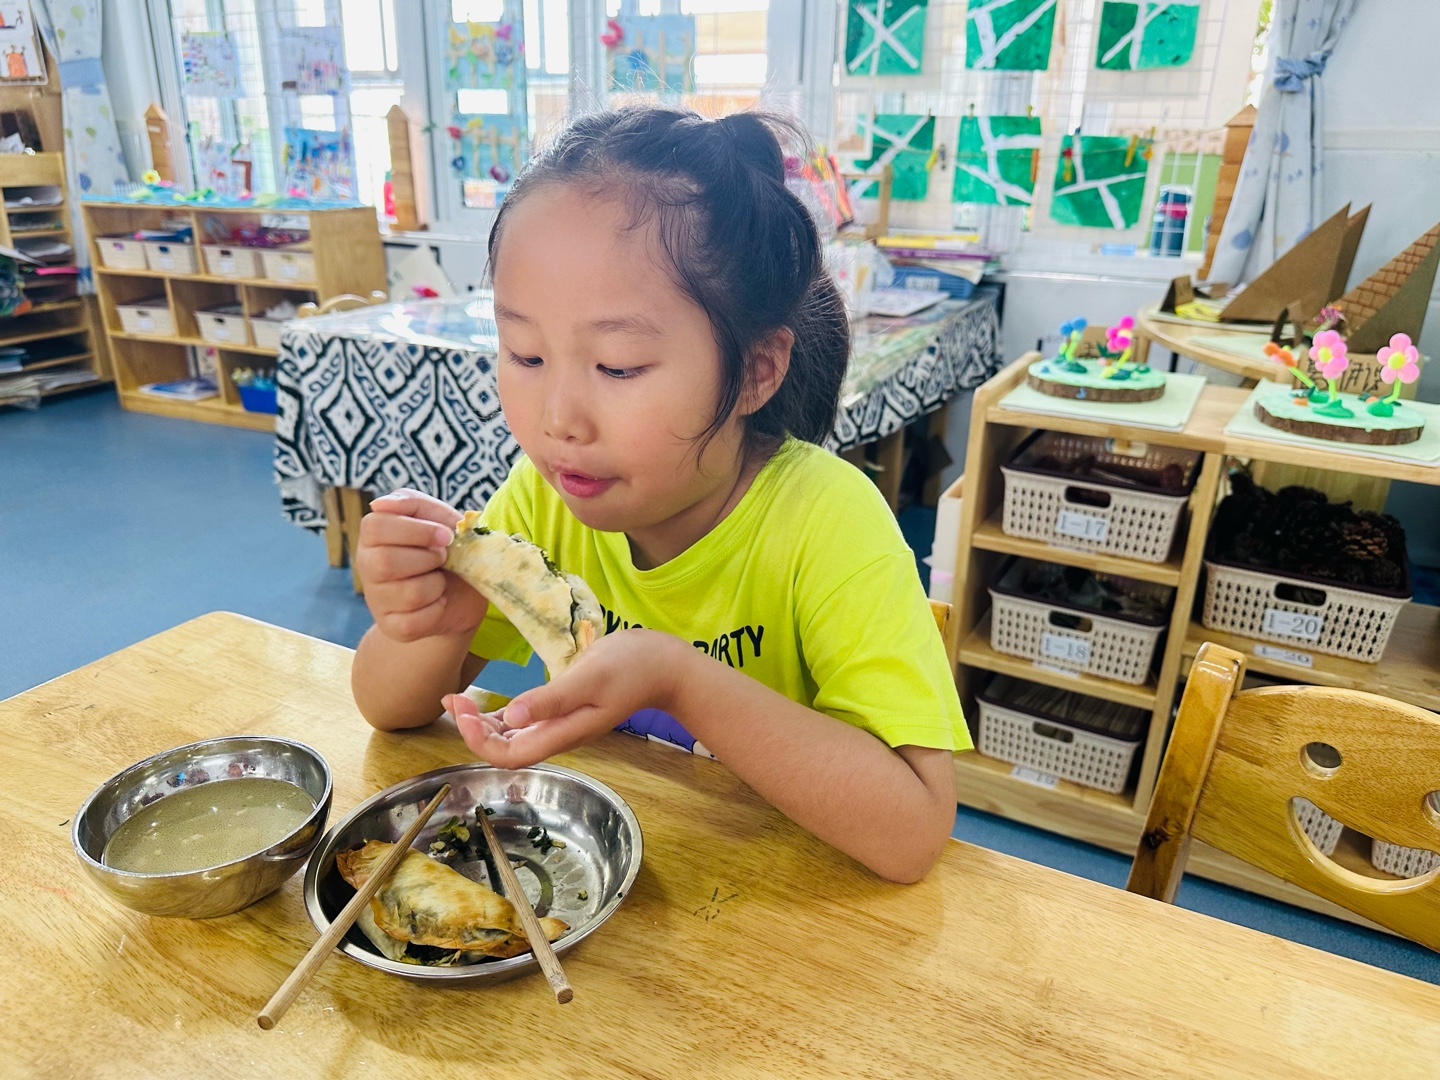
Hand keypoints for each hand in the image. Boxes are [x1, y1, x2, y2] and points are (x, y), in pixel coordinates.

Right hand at [356, 489, 487, 641]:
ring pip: (408, 592)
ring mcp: (377, 599)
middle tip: (442, 558)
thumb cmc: (448, 551)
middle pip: (385, 562)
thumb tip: (380, 503)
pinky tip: (438, 602)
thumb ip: (415, 505)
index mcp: (374, 535)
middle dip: (427, 558)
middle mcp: (367, 566)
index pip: (375, 526)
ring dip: (436, 584)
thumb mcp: (440, 520)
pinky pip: (416, 620)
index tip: (445, 535)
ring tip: (440, 580)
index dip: (416, 530)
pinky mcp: (393, 627)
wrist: (463, 594)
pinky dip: (438, 609)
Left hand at [443, 629, 687, 767]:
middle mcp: (558, 735)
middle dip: (474, 731)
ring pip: (512, 737)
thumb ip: (551, 698)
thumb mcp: (589, 677)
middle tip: (455, 699)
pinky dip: (500, 714)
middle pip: (507, 750)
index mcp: (564, 733)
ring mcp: (560, 724)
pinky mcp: (562, 710)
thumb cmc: (630, 667)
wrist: (662, 666)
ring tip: (459, 699)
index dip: (480, 741)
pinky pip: (524, 721)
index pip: (511, 755)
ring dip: (482, 723)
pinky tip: (486, 702)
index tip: (464, 711)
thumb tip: (511, 716)